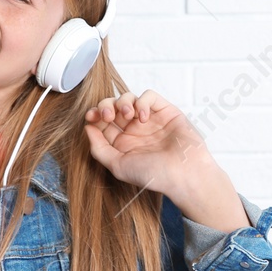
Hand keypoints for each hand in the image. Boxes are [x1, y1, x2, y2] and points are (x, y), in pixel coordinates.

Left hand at [83, 89, 250, 232]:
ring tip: (127, 115)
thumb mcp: (118, 166)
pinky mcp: (166, 111)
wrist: (183, 174)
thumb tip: (87, 128)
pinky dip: (143, 101)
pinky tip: (144, 117)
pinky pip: (150, 96)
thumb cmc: (154, 174)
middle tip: (108, 115)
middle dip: (106, 106)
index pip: (104, 122)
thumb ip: (99, 149)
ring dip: (123, 101)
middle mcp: (136, 130)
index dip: (95, 115)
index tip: (91, 117)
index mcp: (123, 143)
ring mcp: (151, 119)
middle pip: (113, 106)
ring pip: (129, 98)